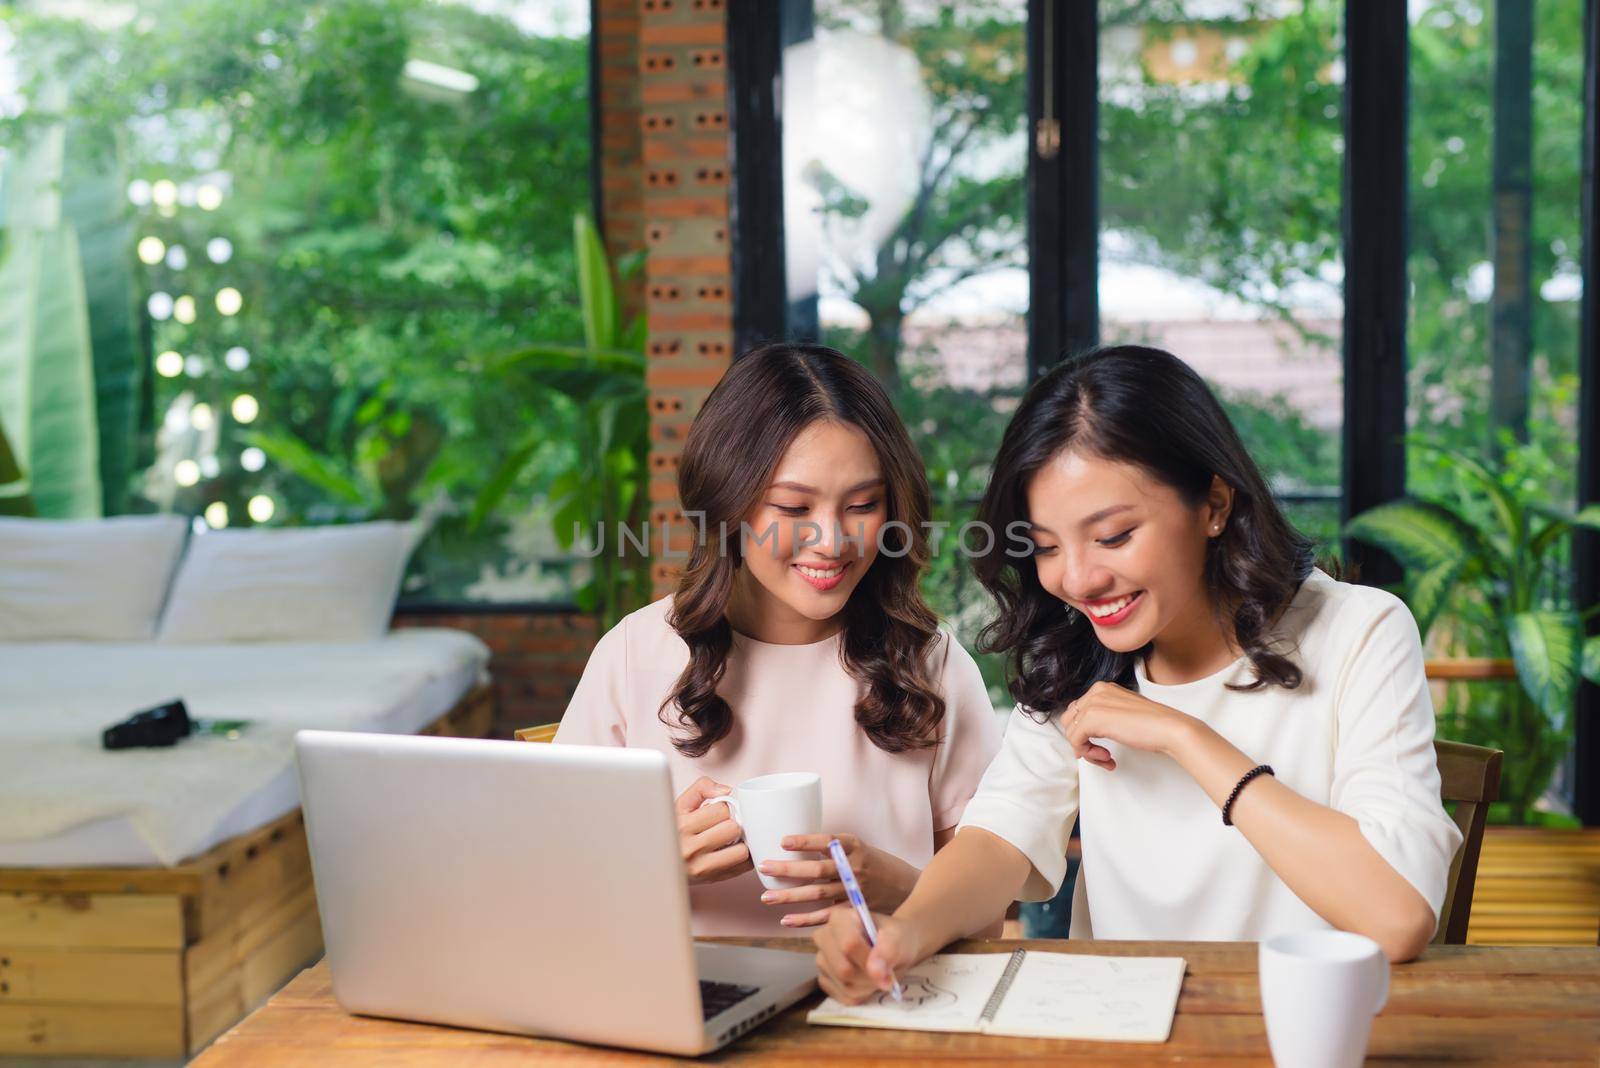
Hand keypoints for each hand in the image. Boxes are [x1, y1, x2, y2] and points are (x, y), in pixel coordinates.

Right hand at [675, 777, 751, 884]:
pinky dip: (742, 857)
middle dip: (731, 824)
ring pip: (741, 850)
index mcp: (682, 826)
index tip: (718, 811)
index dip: (723, 807)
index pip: (721, 809)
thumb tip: (727, 790)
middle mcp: (691, 849)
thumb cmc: (672, 831)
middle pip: (733, 828)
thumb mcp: (679, 805)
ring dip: (739, 842)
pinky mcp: (712, 880)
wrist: (658, 863)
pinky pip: (742, 867)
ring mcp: (702, 868)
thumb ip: (701, 788)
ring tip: (728, 839)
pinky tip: (730, 851)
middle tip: (723, 825)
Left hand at [756, 833, 917, 927]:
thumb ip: (835, 849)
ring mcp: (854, 890)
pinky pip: (827, 916)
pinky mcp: (854, 909)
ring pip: (818, 893)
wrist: (906, 887)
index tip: (783, 841)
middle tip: (763, 867)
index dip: (806, 841)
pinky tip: (786, 920)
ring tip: (766, 897)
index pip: (828, 841)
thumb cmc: (877, 864)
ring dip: (790, 896)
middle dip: (788, 870)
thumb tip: (798, 847)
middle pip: (817, 869)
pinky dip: (806, 919)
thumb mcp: (860, 848)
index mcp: (855, 847)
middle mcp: (854, 868)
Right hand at [812, 907, 924, 1004]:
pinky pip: (843, 997)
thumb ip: (888, 951)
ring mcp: (822, 960)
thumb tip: (875, 971)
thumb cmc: (895, 938)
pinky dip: (861, 995)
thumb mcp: (898, 939)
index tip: (886, 968)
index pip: (848, 944)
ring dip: (867, 986)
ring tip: (877, 974)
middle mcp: (824, 937)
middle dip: (869, 976)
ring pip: (844, 984)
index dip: (868, 960)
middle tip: (885, 972)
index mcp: (840, 918)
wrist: (895, 948)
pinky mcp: (824, 980)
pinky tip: (868, 982)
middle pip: (842, 968)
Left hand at [1060, 681, 1193, 770]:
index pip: (1078, 712)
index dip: (1085, 733)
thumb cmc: (1153, 727)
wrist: (1170, 729)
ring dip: (1087, 751)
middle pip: (1070, 721)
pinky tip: (1108, 758)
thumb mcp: (1123, 716)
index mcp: (1103, 688)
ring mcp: (1093, 703)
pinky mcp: (1092, 718)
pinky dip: (1088, 754)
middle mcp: (1096, 691)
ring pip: (1070, 732)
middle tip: (1103, 756)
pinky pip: (1075, 740)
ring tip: (1107, 758)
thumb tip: (1082, 735)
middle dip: (1083, 742)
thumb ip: (1104, 718)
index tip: (1101, 748)